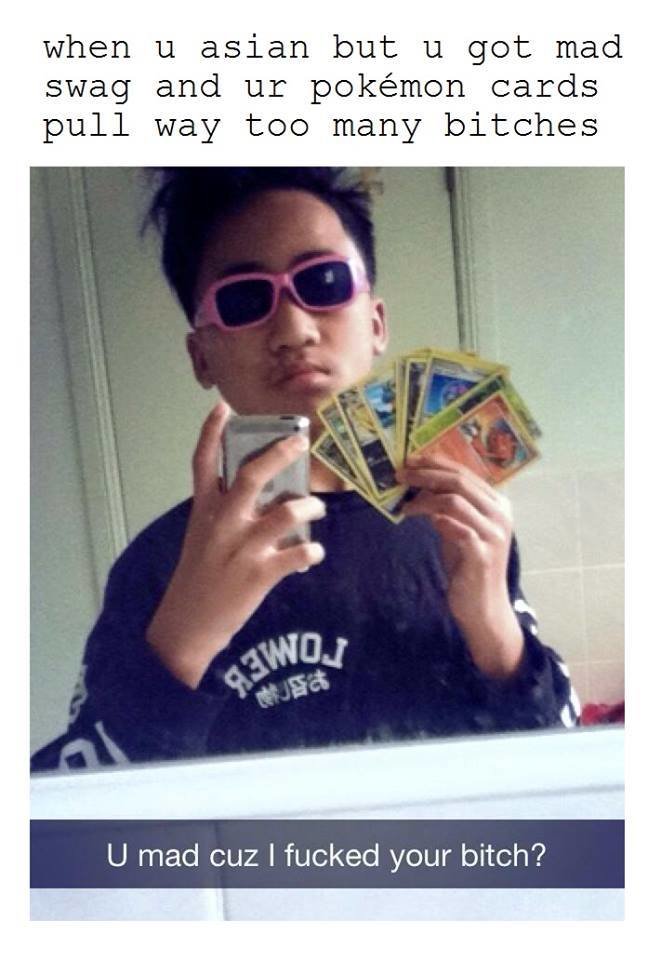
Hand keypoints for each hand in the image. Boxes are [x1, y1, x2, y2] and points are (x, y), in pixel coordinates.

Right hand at [147, 402, 325, 687]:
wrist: (188, 624)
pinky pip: (296, 554)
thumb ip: (226, 514)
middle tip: (300, 442)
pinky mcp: (259, 574)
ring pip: (284, 513)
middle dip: (279, 455)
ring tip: (318, 507)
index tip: (223, 408)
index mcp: (204, 511)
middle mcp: (222, 523)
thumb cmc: (198, 578)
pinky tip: (314, 551)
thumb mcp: (202, 538)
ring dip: (308, 506)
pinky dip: (311, 550)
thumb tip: (264, 497)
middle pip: (250, 477)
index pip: (202, 464)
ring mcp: (241, 548)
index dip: (211, 434)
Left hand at [397, 451, 523, 678]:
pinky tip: (422, 520)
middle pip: (460, 481)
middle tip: (400, 475)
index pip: (465, 471)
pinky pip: (459, 529)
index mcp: (497, 503)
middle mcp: (500, 514)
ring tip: (405, 505)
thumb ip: (447, 506)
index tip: (410, 460)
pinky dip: (437, 520)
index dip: (436, 462)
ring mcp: (494, 534)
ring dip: (425, 498)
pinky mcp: (482, 555)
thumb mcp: (457, 528)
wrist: (481, 606)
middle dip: (426, 475)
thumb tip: (419, 483)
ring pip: (456, 500)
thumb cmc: (467, 565)